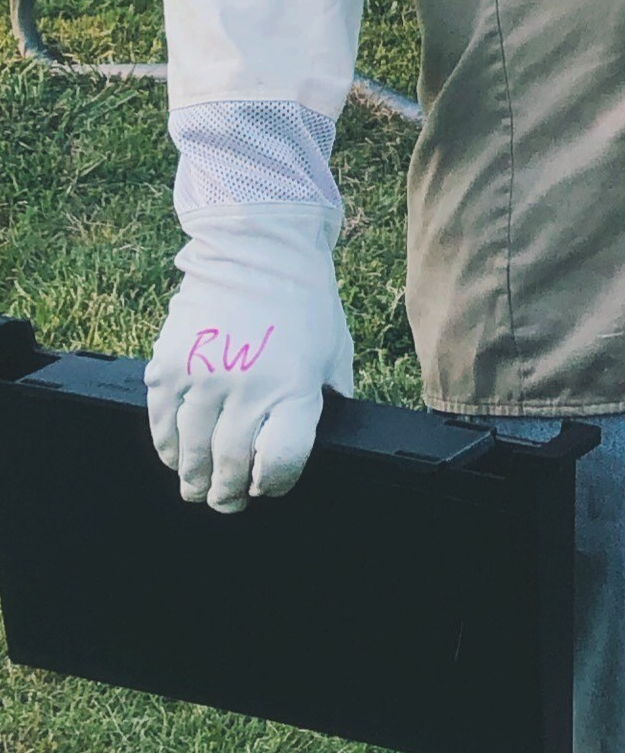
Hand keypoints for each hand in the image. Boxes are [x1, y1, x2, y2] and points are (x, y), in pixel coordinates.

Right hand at [146, 212, 353, 511]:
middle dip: (228, 494)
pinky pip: (162, 422)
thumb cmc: (304, 302)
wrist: (258, 249)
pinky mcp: (168, 365)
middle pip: (230, 466)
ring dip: (194, 478)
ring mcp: (203, 377)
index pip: (280, 464)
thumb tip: (317, 439)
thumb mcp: (334, 353)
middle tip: (227, 503)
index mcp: (295, 388)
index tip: (267, 488)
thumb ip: (326, 399)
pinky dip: (167, 445)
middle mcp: (248, 387)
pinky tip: (176, 456)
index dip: (273, 485)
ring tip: (197, 488)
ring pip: (190, 451)